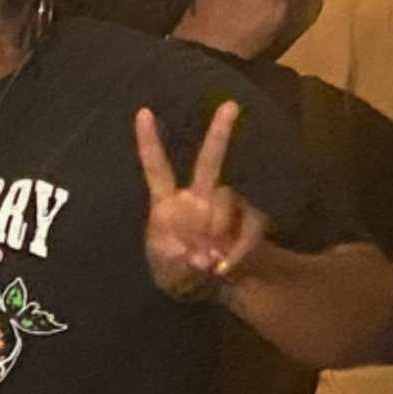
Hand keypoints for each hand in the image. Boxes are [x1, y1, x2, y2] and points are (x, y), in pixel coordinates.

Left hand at [138, 100, 271, 302]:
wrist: (204, 289)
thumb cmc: (176, 272)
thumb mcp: (167, 274)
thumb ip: (179, 265)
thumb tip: (203, 259)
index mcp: (167, 204)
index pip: (157, 167)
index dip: (149, 142)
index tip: (142, 111)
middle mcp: (197, 198)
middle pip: (209, 162)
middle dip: (220, 133)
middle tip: (231, 105)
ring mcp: (223, 208)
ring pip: (228, 200)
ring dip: (219, 227)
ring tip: (209, 262)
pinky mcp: (246, 222)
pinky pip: (250, 226)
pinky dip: (240, 249)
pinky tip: (226, 267)